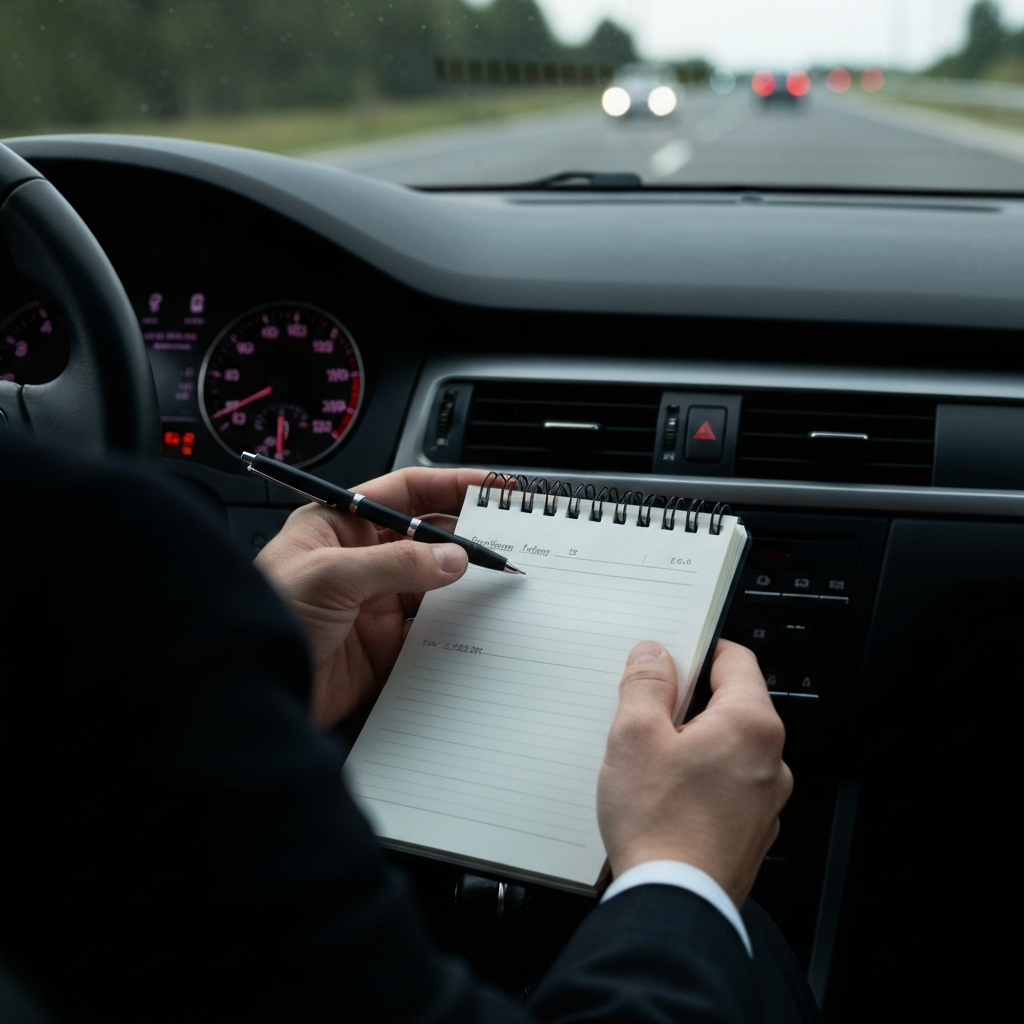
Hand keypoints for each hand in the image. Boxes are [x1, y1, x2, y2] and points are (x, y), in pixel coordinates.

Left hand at [254, 467, 488, 728]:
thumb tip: (452, 558)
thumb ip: (397, 564)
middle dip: (465, 536)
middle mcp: (358, 559)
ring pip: (433, 584)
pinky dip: (454, 627)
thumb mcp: (331, 575)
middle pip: (425, 537)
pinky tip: (475, 623)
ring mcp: (372, 603)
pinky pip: (429, 630)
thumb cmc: (264, 616)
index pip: (404, 494)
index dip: (450, 487)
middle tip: (507, 536)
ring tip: (501, 579)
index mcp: (338, 525)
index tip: (492, 486)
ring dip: (464, 582)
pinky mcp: (382, 646)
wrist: (247, 689)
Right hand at [597, 639, 792, 908]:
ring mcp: (766, 800)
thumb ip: (646, 684)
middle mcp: (771, 760)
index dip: (698, 649)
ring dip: (692, 743)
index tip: (669, 655)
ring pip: (727, 748)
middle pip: (730, 704)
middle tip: (644, 712)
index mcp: (751, 725)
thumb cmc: (659, 823)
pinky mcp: (751, 831)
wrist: (674, 904)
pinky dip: (700, 780)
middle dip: (687, 701)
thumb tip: (653, 655)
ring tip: (648, 761)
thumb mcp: (635, 735)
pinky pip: (726, 786)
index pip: (736, 659)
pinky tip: (664, 795)